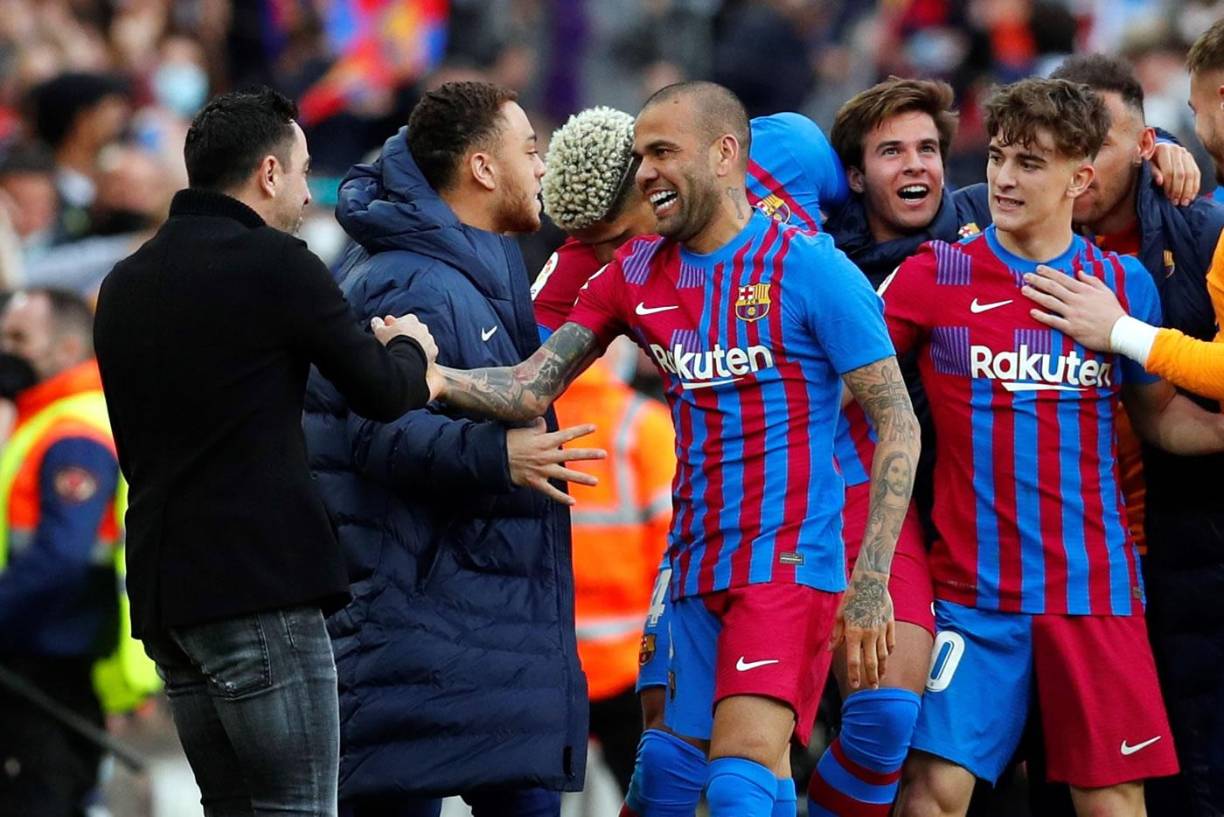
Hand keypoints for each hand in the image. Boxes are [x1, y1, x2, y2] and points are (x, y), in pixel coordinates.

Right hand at [372, 313, 437, 363]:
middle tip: (398, 344)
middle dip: (407, 336)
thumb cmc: (392, 342)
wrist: (407, 357)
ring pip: (422, 341)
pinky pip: (428, 352)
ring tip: (406, 354)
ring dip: (416, 345)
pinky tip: (415, 360)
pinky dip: (423, 355)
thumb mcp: (380, 331)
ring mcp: (429, 339)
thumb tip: (376, 321)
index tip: (390, 334)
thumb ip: (378, 324)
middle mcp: (423, 327)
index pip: (403, 320)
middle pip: (414, 330)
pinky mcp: (434, 351)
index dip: (396, 327)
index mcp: (410, 319)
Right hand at [506, 419, 605, 504]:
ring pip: (566, 475)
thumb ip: (537, 427)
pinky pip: (551, 492)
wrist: (495, 458)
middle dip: (589, 454)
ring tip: (596, 481)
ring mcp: (542, 470)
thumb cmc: (509, 441)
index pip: (567, 434)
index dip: (581, 430)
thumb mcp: (523, 430)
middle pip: (572, 455)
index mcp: (545, 441)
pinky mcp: (536, 482)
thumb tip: (544, 422)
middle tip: (604, 454)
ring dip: (582, 478)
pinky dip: (561, 498)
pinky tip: (573, 502)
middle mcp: (547, 456)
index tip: (594, 427)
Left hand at [829, 568, 894, 689]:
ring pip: (884, 655)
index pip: (854, 660)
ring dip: (882, 668)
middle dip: (872, 677)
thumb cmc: (852, 597)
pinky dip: (889, 651)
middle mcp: (869, 635)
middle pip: (871, 662)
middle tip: (873, 687)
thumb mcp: (839, 615)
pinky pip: (891, 642)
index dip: (855, 675)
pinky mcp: (890, 624)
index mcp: (854, 633)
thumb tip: (830, 649)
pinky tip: (887, 656)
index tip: (855, 685)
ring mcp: (881, 630)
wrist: (871, 582)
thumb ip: (836, 634)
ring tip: (881, 676)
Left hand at [1021, 265, 1122, 351]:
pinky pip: (1053, 321)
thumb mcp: (1106, 292)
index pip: (1063, 279)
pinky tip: (1032, 312)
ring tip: (1024, 290)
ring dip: (1035, 295)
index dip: (1049, 273)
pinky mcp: (1071, 328)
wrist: (1120, 332)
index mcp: (1085, 291)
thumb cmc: (1114, 312)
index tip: (1038, 268)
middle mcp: (1077, 301)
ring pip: (1050, 302)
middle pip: (1053, 288)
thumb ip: (1092, 281)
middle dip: (1038, 281)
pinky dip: (1042, 316)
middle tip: (1025, 276)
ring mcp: (1073, 314)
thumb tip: (1079, 272)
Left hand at [1150, 141, 1200, 206]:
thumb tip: (1160, 182)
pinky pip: (1197, 173)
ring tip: (1184, 202)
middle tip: (1176, 202)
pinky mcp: (1191, 158)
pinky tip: (1191, 196)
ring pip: (1191, 174)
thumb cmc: (1148, 161)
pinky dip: (1195, 186)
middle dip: (1179, 190)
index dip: (1169, 185)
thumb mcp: (1146, 165)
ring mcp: (1185, 153)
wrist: (1154, 152)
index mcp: (1164, 149)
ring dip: (1189, 190)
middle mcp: (1177, 149)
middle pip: (1181, 173)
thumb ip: (1152, 172)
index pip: (1169, 170)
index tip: (1168, 197)